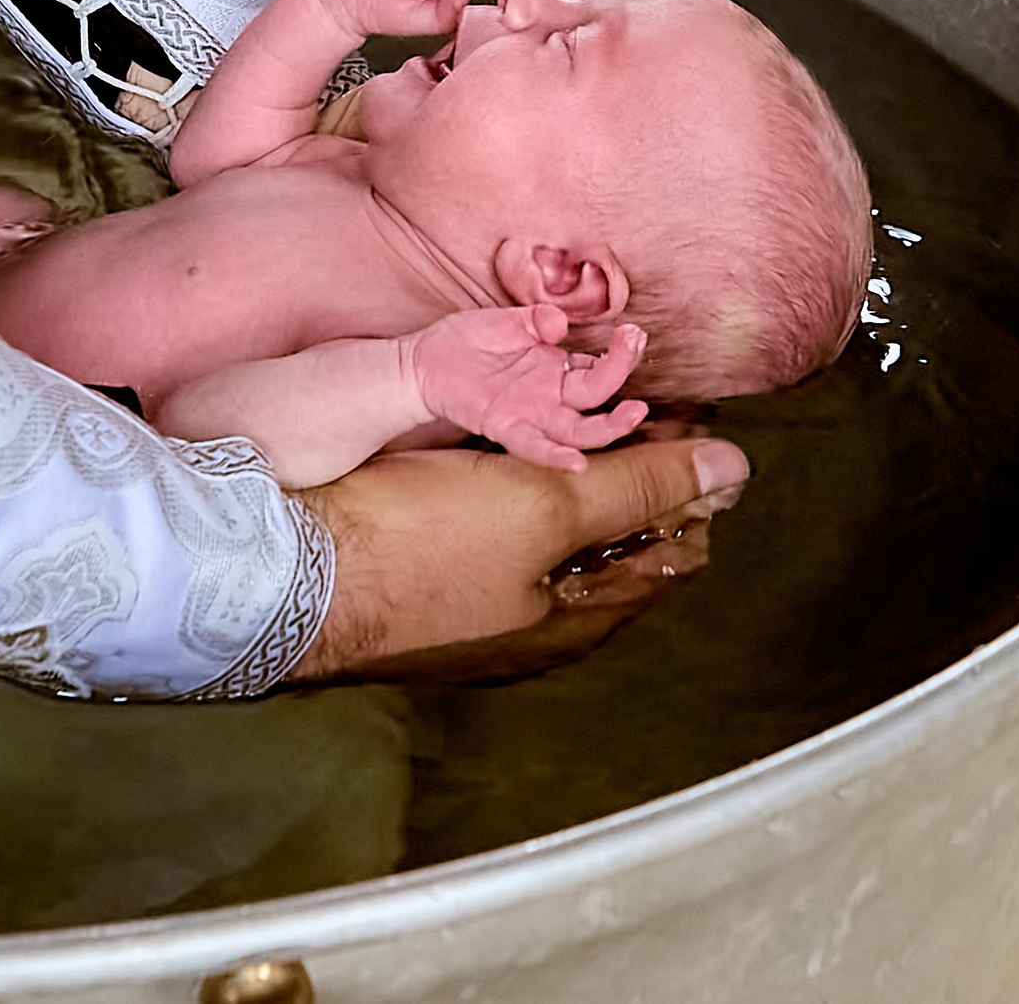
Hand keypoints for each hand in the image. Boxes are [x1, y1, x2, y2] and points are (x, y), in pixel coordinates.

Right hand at [289, 438, 748, 680]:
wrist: (281, 562)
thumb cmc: (416, 544)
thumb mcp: (545, 506)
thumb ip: (641, 485)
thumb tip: (737, 471)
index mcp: (570, 621)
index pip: (666, 550)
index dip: (686, 480)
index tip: (687, 411)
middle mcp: (528, 621)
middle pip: (610, 540)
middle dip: (634, 472)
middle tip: (641, 397)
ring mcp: (472, 598)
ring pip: (550, 527)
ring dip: (574, 466)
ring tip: (581, 401)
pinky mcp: (421, 566)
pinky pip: (492, 513)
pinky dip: (516, 469)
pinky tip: (501, 436)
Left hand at [408, 306, 648, 471]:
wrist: (422, 361)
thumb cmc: (466, 340)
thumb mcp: (506, 320)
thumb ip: (535, 319)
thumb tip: (560, 322)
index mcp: (556, 366)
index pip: (598, 366)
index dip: (619, 352)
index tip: (633, 331)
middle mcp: (550, 394)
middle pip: (597, 392)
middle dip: (621, 369)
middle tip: (635, 344)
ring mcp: (530, 413)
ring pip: (580, 430)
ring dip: (610, 426)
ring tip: (634, 412)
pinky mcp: (504, 426)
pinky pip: (534, 447)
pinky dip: (555, 457)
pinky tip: (577, 462)